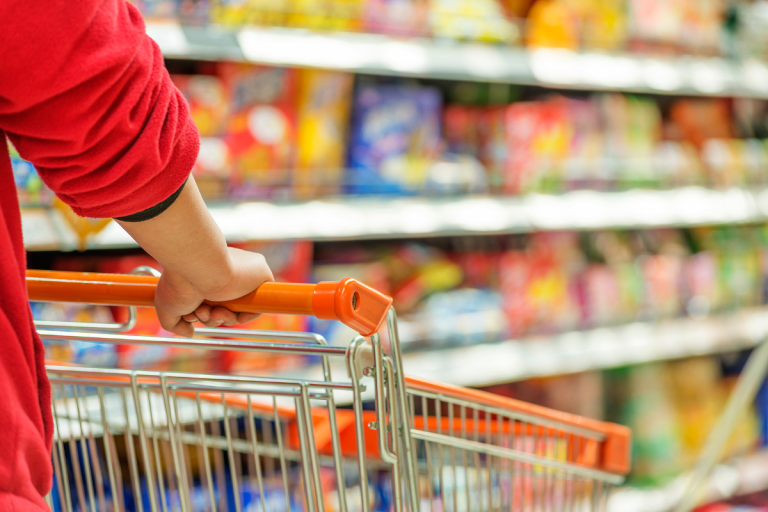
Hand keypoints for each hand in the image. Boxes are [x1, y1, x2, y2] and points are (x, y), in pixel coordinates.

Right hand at [154, 247, 273, 336]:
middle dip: (210, 318)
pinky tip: (232, 313)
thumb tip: (190, 332)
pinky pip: (258, 306)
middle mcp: (224, 276)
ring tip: (209, 309)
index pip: (210, 304)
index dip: (202, 315)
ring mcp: (242, 277)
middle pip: (224, 310)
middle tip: (200, 312)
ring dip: (223, 318)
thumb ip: (175, 324)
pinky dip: (246, 316)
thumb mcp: (167, 306)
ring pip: (238, 311)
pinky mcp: (260, 276)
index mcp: (206, 277)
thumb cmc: (179, 282)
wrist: (198, 266)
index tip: (191, 314)